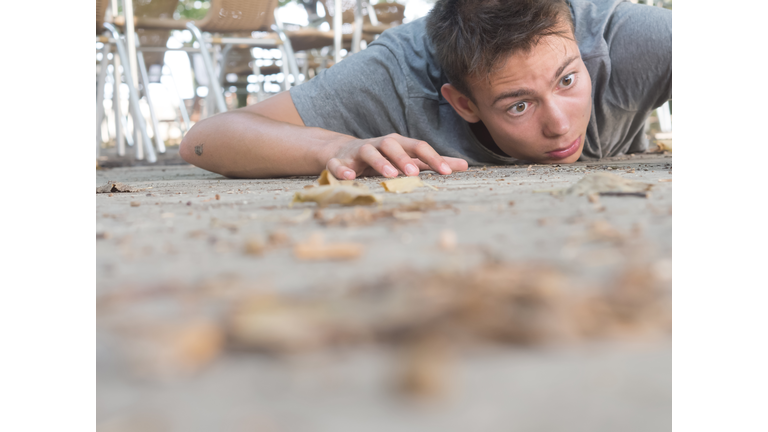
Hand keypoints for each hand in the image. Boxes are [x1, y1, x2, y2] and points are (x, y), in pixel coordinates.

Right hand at [326, 134, 468, 179]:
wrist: (345, 152)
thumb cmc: (384, 157)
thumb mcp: (408, 159)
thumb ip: (433, 162)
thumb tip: (464, 165)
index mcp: (398, 144)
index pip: (418, 147)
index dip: (432, 158)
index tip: (447, 172)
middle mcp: (380, 144)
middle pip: (392, 144)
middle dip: (403, 158)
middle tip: (414, 172)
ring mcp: (359, 151)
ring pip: (369, 151)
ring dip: (379, 162)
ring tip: (389, 176)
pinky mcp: (340, 161)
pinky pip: (338, 164)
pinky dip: (342, 169)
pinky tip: (349, 178)